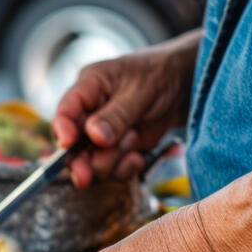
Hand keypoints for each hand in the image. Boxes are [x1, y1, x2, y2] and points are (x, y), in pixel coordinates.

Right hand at [53, 30, 200, 186]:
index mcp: (89, 88)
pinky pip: (113, 169)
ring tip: (133, 141)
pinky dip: (125, 167)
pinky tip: (138, 156)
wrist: (189, 84)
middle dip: (82, 161)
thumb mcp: (141, 90)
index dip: (62, 129)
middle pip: (73, 145)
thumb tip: (94, 136)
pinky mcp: (119, 149)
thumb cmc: (163, 74)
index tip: (67, 144)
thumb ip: (117, 114)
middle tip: (84, 177)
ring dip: (111, 160)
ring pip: (92, 161)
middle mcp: (90, 113)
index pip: (65, 111)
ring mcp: (103, 134)